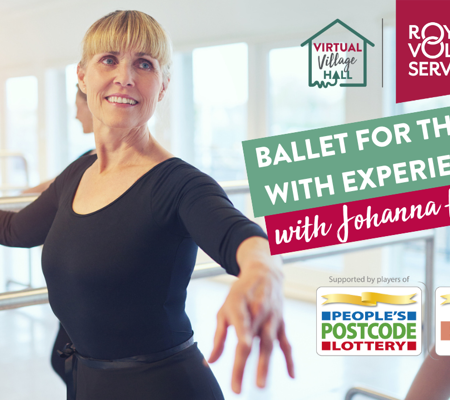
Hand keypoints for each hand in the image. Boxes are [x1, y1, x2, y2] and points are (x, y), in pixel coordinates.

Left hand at [208, 264, 294, 392]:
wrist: (264, 273)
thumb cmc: (241, 292)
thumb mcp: (224, 309)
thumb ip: (219, 336)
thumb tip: (209, 361)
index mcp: (240, 307)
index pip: (241, 327)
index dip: (242, 341)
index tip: (240, 356)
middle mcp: (258, 313)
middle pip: (253, 342)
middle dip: (246, 365)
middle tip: (238, 387)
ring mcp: (271, 319)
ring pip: (270, 344)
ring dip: (265, 365)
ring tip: (261, 385)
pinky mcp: (280, 323)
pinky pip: (285, 343)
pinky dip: (289, 359)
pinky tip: (291, 375)